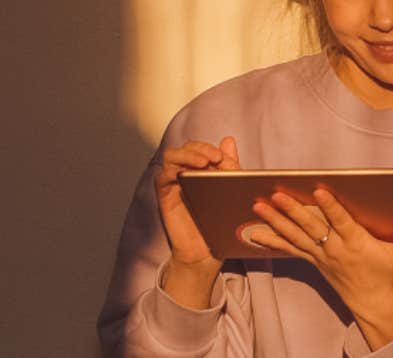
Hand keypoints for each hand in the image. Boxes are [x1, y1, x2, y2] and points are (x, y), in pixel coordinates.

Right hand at [155, 136, 240, 307]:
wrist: (208, 254)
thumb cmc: (220, 222)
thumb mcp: (230, 190)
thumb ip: (228, 166)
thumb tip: (227, 139)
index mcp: (202, 171)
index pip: (201, 148)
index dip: (212, 148)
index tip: (224, 158)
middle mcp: (186, 174)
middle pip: (185, 148)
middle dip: (201, 148)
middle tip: (215, 157)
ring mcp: (174, 185)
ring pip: (171, 157)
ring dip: (187, 155)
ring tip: (203, 162)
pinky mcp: (166, 197)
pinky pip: (162, 177)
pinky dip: (171, 170)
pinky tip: (185, 173)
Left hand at [249, 188, 392, 349]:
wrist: (374, 304)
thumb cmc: (389, 276)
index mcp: (357, 244)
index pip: (341, 222)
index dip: (330, 206)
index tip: (319, 190)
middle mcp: (335, 249)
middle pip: (311, 227)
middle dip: (292, 210)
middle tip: (276, 196)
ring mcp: (322, 256)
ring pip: (296, 236)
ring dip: (276, 222)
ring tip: (258, 207)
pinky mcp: (315, 262)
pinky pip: (291, 250)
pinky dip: (273, 241)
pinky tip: (255, 233)